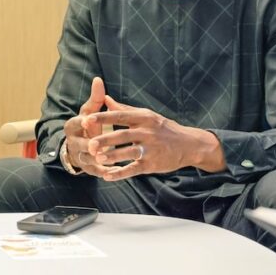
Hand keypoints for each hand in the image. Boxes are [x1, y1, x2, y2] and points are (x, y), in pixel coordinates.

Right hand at [62, 77, 118, 176]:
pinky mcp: (87, 168)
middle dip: (88, 144)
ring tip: (110, 159)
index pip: (75, 123)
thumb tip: (98, 79)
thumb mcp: (89, 111)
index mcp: (72, 126)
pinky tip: (116, 172)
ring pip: (87, 159)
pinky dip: (105, 172)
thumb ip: (95, 98)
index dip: (81, 122)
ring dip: (97, 159)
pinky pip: (95, 171)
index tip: (88, 121)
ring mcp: (79, 156)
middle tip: (97, 144)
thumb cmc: (87, 125)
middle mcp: (73, 142)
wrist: (80, 146)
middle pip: (80, 144)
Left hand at [85, 100, 223, 180]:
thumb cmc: (163, 128)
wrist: (189, 145)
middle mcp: (147, 132)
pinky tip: (107, 175)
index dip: (102, 118)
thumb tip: (106, 99)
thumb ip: (124, 109)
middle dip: (105, 140)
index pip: (120, 116)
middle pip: (122, 135)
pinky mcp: (152, 164)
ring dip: (112, 156)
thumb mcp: (146, 115)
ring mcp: (150, 149)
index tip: (86, 119)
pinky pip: (134, 169)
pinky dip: (120, 173)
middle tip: (89, 144)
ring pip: (128, 152)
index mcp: (143, 118)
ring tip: (97, 159)